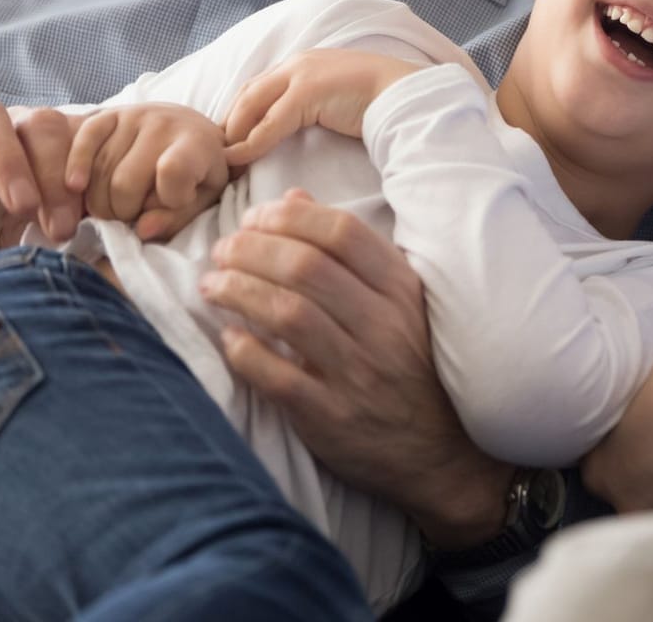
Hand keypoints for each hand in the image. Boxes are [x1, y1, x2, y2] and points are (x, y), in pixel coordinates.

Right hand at [0, 102, 86, 258]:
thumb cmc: (21, 222)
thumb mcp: (54, 219)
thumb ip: (82, 213)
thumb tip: (120, 227)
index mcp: (52, 140)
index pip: (76, 136)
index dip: (84, 169)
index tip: (92, 212)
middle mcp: (13, 127)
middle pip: (38, 123)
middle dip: (54, 172)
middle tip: (61, 223)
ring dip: (7, 162)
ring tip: (21, 207)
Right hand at [65, 103, 228, 240]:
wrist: (190, 130)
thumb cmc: (198, 172)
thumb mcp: (202, 199)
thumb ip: (176, 218)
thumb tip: (142, 230)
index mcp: (197, 144)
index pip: (173, 172)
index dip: (167, 199)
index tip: (173, 203)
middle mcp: (164, 124)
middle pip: (124, 183)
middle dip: (123, 212)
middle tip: (132, 215)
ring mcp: (134, 115)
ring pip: (100, 171)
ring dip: (100, 201)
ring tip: (116, 205)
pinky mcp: (109, 113)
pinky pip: (83, 140)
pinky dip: (76, 167)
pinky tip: (77, 186)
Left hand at [202, 189, 511, 546]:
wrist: (440, 452)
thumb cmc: (409, 367)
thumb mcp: (396, 302)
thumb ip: (348, 251)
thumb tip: (295, 199)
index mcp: (402, 291)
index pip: (342, 232)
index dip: (289, 217)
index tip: (254, 219)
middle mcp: (385, 326)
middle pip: (306, 267)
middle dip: (251, 250)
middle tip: (222, 251)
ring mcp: (359, 373)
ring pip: (288, 314)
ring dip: (238, 292)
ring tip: (212, 285)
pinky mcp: (332, 417)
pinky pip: (278, 376)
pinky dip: (244, 352)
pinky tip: (228, 338)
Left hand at [222, 49, 421, 165]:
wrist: (406, 95)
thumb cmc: (379, 103)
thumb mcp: (336, 101)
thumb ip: (313, 107)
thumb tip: (295, 128)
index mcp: (304, 63)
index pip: (258, 88)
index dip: (239, 114)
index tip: (229, 141)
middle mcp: (296, 64)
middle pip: (247, 94)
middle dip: (227, 124)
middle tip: (216, 154)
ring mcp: (301, 74)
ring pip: (251, 105)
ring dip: (233, 134)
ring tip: (223, 161)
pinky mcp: (307, 92)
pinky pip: (269, 123)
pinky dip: (251, 143)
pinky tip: (239, 160)